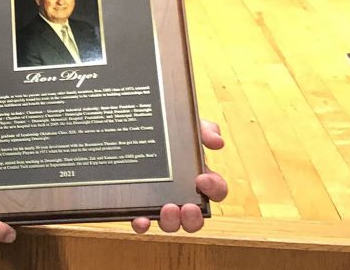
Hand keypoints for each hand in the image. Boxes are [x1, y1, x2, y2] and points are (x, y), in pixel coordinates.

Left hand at [131, 118, 228, 233]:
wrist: (133, 126)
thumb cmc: (167, 130)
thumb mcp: (186, 125)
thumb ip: (203, 129)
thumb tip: (217, 140)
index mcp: (198, 176)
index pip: (216, 190)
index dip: (214, 188)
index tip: (202, 179)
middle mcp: (182, 194)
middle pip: (195, 217)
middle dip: (194, 217)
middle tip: (188, 207)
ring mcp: (160, 202)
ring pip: (171, 224)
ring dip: (172, 222)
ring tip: (167, 209)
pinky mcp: (139, 205)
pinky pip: (142, 221)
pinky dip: (143, 224)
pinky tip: (140, 219)